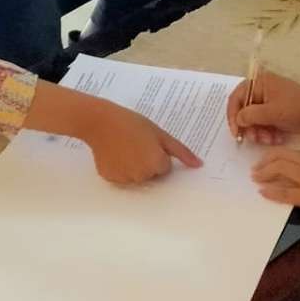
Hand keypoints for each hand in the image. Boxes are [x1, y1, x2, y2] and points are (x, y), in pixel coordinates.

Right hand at [81, 100, 202, 185]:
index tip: (148, 143)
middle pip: (151, 175)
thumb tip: (198, 165)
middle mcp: (141, 176)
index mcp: (156, 164)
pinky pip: (121, 177)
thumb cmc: (132, 123)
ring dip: (133, 166)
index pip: (165, 168)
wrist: (100, 121)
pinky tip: (114, 154)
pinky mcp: (110, 179)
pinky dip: (119, 169)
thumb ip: (181, 151)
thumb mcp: (160, 134)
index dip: (158, 154)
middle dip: (147, 162)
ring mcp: (124, 179)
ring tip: (124, 148)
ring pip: (136, 177)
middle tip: (136, 144)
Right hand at [228, 70, 299, 143]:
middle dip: (250, 127)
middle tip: (256, 139)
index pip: (236, 99)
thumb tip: (238, 120)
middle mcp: (261, 90)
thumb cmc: (299, 107)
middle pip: (243, 111)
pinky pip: (263, 125)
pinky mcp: (275, 113)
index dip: (233, 117)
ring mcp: (268, 103)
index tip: (237, 134)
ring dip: (259, 133)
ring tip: (270, 140)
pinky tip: (276, 139)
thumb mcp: (273, 112)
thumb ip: (251, 115)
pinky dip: (267, 133)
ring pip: (253, 121)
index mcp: (259, 82)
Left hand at [252, 149, 299, 224]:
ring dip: (264, 174)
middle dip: (265, 162)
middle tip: (256, 168)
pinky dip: (272, 192)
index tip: (270, 157)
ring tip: (255, 177)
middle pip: (280, 159)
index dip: (277, 154)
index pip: (292, 152)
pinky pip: (285, 194)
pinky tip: (262, 192)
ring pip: (279, 172)